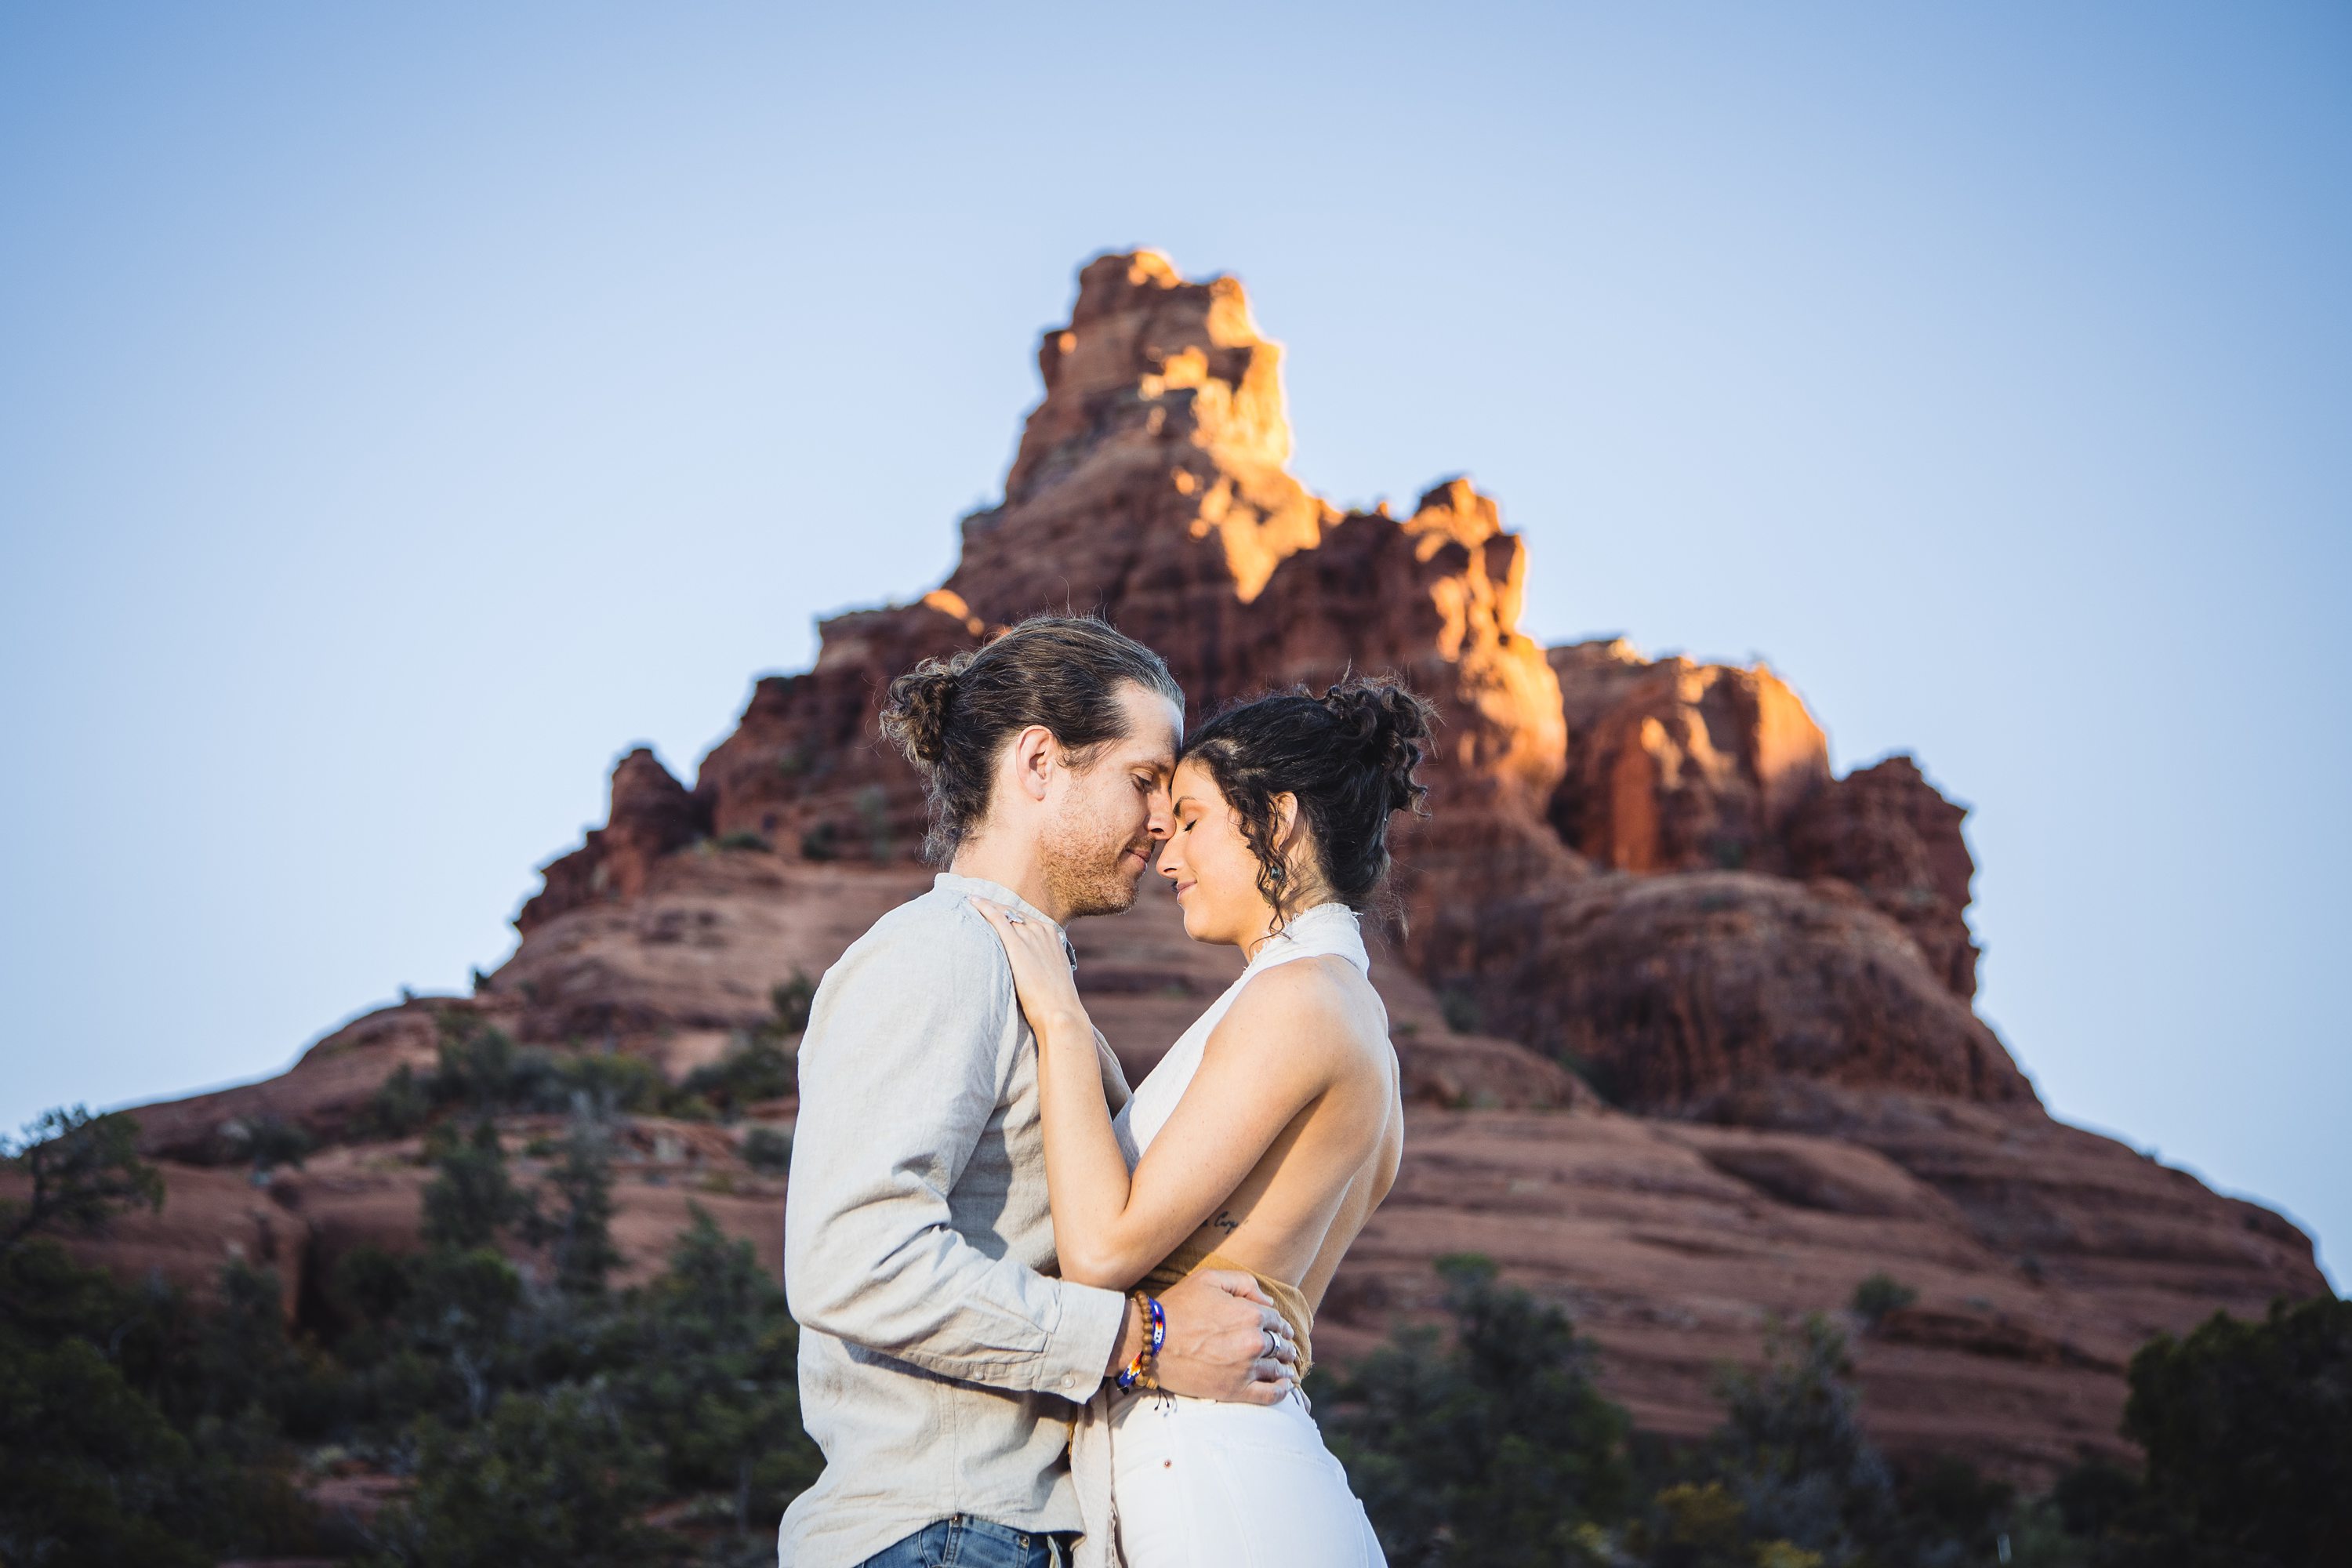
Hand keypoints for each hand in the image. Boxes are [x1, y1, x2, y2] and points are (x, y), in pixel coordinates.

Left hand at [968, 897, 1090, 1042]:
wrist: (1059, 1011)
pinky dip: (984, 907)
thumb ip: (1041, 960)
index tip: (993, 909)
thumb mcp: (1053, 972)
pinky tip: (973, 902)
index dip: (1006, 913)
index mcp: (1051, 934)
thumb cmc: (1054, 999)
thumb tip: (1030, 966)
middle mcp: (1041, 930)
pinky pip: (998, 918)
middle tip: (975, 902)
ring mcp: (1029, 935)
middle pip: (1011, 913)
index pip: (1023, 916)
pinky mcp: (1016, 944)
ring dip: (985, 909)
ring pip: (1002, 914)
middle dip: (993, 908)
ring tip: (968, 904)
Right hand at [1151, 1269, 1298, 1405]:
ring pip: (1278, 1370)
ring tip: (1287, 1370)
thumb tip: (1268, 1303)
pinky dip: (1281, 1392)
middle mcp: (1253, 1342)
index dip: (1280, 1325)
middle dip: (1285, 1347)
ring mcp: (1245, 1368)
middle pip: (1280, 1346)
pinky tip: (1285, 1388)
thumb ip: (1244, 1283)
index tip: (1280, 1331)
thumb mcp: (1209, 1280)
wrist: (1150, 1342)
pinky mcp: (1234, 1391)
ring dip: (1286, 1369)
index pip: (1277, 1321)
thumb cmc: (1177, 1307)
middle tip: (1286, 1351)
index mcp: (1251, 1314)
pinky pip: (1270, 1395)